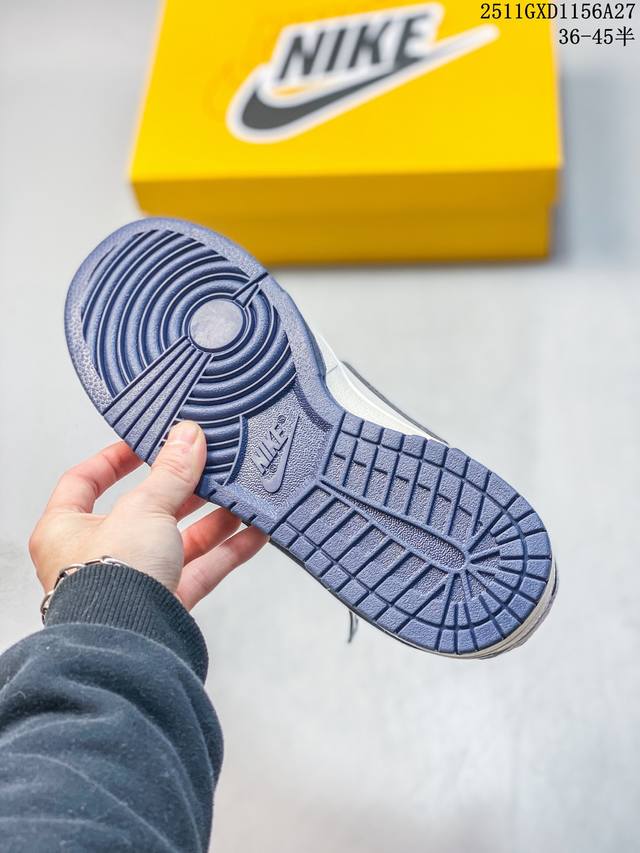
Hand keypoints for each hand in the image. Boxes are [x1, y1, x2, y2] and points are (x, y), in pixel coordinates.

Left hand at [29, 421, 267, 609]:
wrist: (128, 643)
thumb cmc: (108, 582)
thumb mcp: (144, 508)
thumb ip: (171, 472)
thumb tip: (187, 438)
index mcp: (66, 528)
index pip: (84, 481)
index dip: (115, 459)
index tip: (147, 445)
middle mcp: (95, 556)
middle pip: (143, 511)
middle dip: (181, 490)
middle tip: (207, 468)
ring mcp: (132, 581)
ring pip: (177, 541)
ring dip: (212, 519)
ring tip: (239, 496)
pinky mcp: (164, 604)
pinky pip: (200, 570)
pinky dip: (228, 551)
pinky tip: (252, 533)